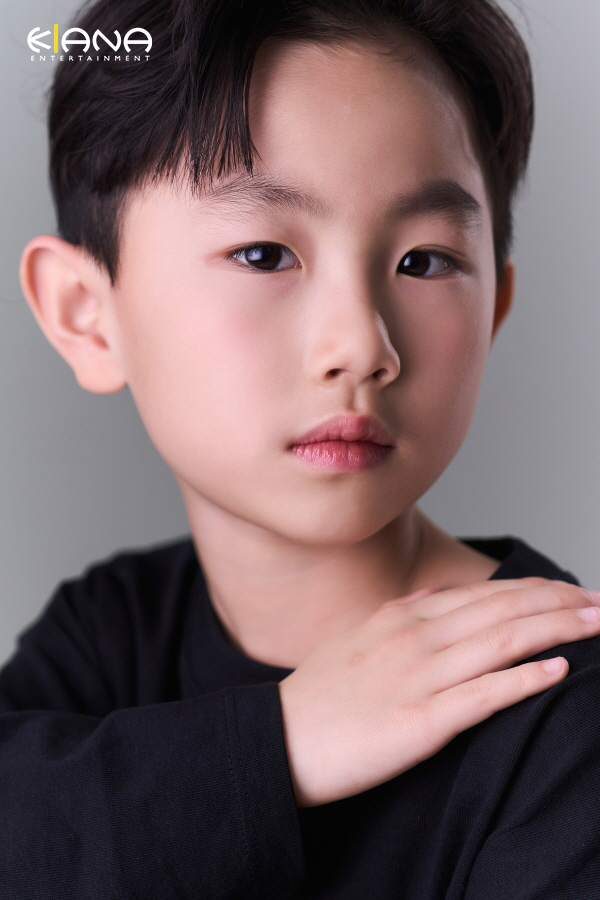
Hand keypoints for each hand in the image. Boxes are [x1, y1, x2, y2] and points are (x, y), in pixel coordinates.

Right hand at [278, 577, 599, 806]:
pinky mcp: (419, 721)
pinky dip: (523, 680)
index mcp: (402, 617)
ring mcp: (418, 677)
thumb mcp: (355, 637)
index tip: (569, 591)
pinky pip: (482, 696)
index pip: (482, 594)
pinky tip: (557, 671)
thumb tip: (432, 595)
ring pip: (501, 643)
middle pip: (501, 611)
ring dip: (555, 631)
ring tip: (596, 624)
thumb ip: (398, 614)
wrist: (278, 740)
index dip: (533, 590)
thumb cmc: (318, 694)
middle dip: (558, 602)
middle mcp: (415, 637)